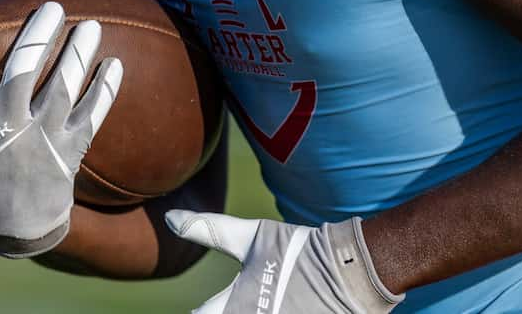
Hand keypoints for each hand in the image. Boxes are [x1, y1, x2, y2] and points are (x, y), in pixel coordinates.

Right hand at [0, 0, 122, 257]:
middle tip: (53, 7)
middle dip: (37, 36)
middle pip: (21, 72)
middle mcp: (7, 128)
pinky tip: (115, 63)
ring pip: (61, 89)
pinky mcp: (70, 152)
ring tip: (91, 25)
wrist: (15, 224)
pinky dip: (105, 89)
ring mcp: (40, 140)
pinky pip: (91, 114)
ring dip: (77, 55)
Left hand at [166, 210, 402, 313]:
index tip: (199, 309)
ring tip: (263, 300)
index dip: (198, 313)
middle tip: (237, 300)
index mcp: (234, 306)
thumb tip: (169, 218)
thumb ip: (208, 230)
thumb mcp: (252, 236)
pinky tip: (283, 306)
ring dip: (252, 312)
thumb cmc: (298, 250)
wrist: (352, 270)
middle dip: (223, 312)